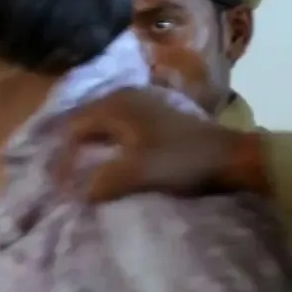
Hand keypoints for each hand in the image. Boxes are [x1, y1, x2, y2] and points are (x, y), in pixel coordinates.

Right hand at [52, 87, 243, 200]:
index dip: (62, 156)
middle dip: (72, 149)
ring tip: (84, 172)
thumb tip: (72, 194)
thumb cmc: (182, 160)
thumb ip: (101, 182)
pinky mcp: (154, 114)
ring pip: (101, 124)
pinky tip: (110, 160)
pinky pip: (117, 126)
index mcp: (114, 105)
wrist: (232, 156)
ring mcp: (140, 102)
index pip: (71, 128)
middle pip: (84, 122)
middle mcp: (122, 96)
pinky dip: (108, 144)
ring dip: (90, 147)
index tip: (59, 185)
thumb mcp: (138, 173)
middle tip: (66, 178)